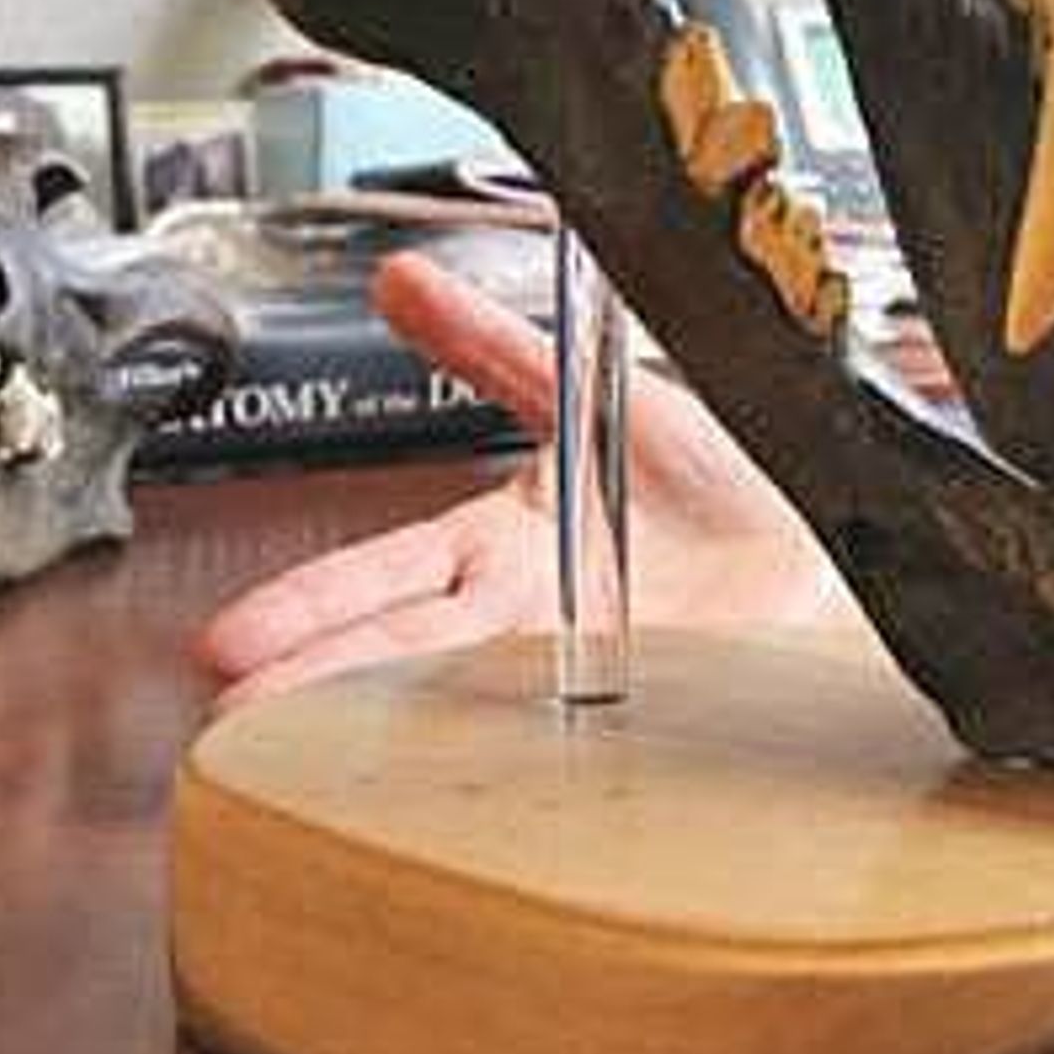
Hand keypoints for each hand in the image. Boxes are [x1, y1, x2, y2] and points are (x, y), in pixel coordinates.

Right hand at [193, 250, 846, 708]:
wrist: (826, 539)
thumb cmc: (715, 479)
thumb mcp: (592, 391)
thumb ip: (492, 343)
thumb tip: (398, 279)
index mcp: (504, 549)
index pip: (383, 581)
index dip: (308, 609)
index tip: (227, 645)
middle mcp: (526, 616)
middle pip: (400, 651)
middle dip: (315, 680)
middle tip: (230, 720)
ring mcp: (580, 660)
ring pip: (465, 691)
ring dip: (389, 717)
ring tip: (305, 755)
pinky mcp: (644, 690)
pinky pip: (567, 713)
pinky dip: (511, 744)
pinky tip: (448, 774)